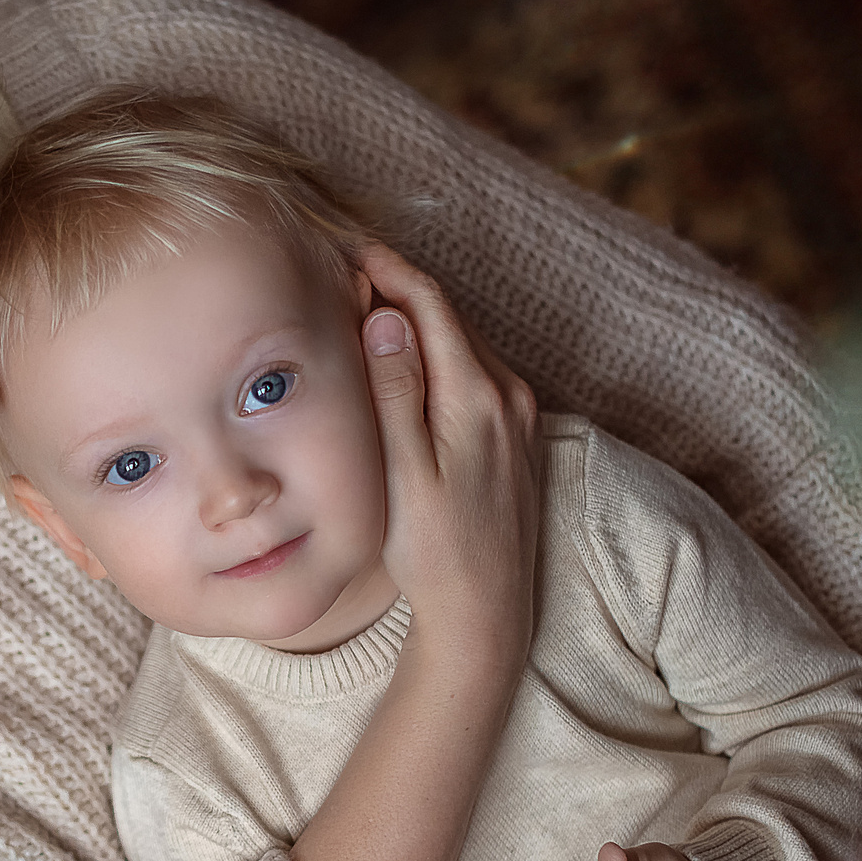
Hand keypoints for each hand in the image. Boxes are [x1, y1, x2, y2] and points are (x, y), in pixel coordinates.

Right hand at [357, 244, 537, 656]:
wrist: (485, 612)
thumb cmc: (434, 552)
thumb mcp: (404, 472)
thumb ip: (396, 393)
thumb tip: (385, 320)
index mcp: (477, 397)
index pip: (429, 304)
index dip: (386, 268)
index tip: (345, 248)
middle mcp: (508, 396)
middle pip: (447, 315)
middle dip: (397, 285)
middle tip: (344, 266)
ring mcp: (517, 415)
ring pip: (461, 341)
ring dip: (416, 318)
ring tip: (363, 303)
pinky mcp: (515, 435)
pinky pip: (472, 370)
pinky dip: (436, 351)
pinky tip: (403, 360)